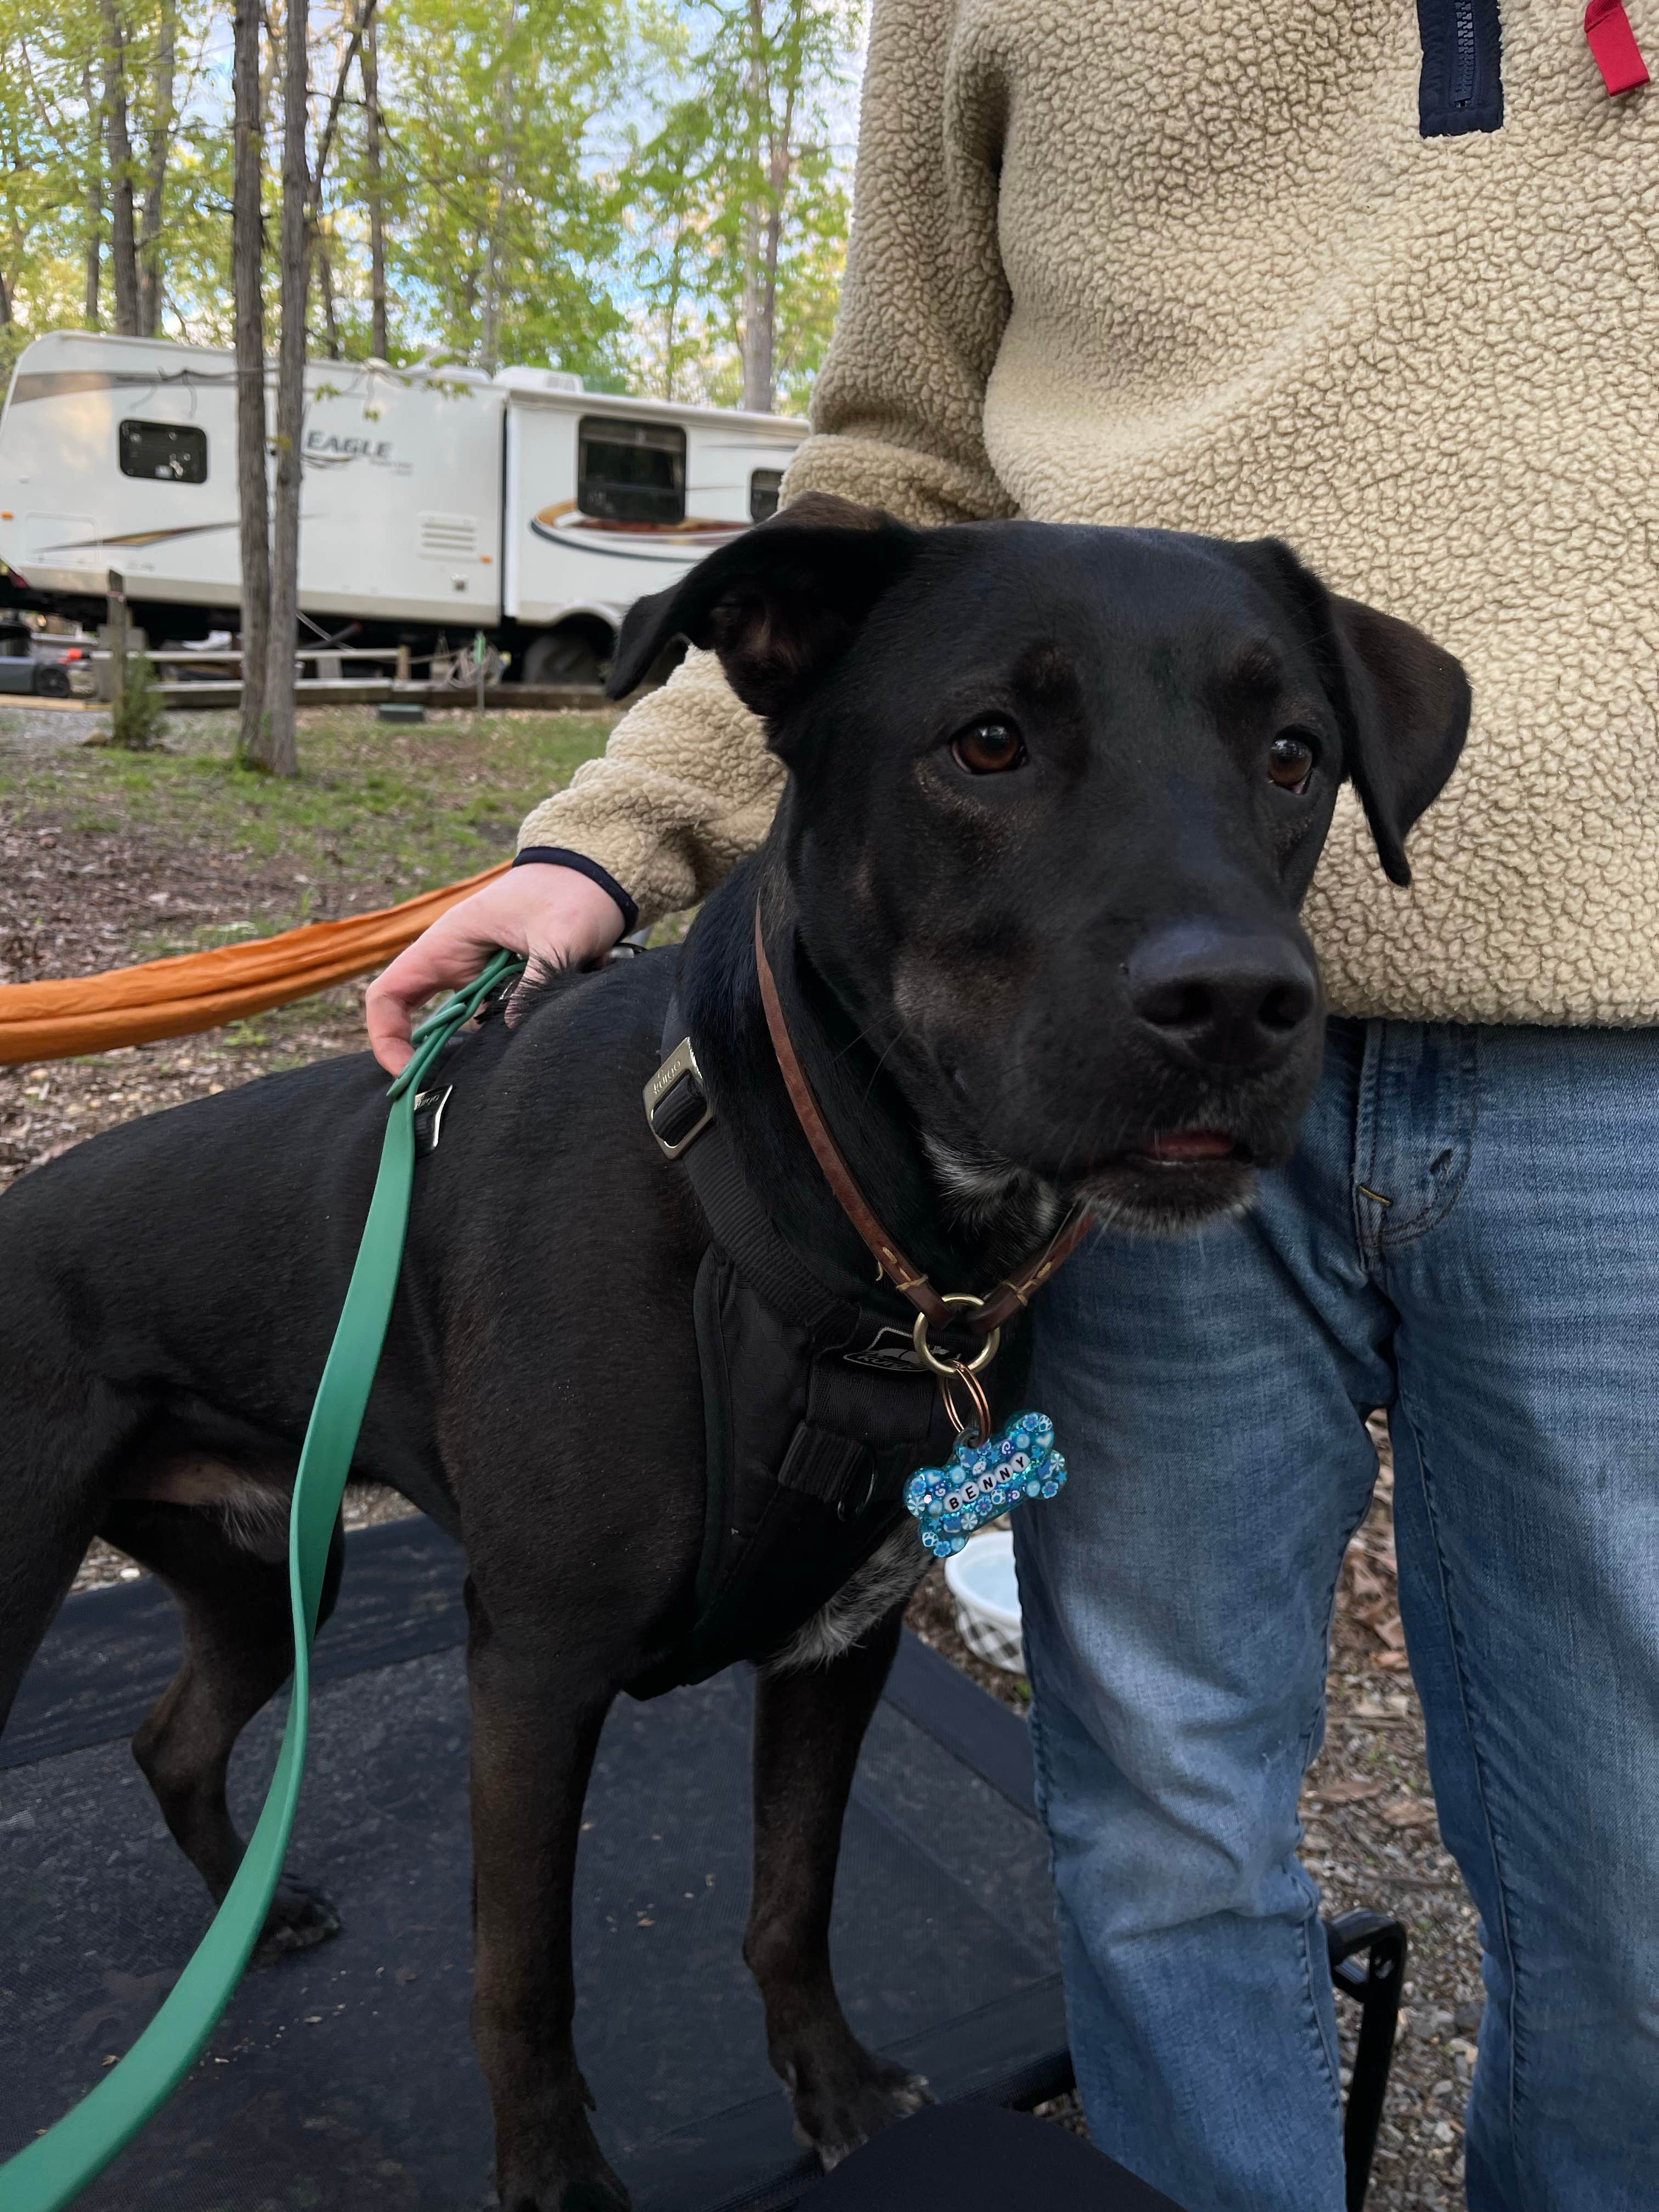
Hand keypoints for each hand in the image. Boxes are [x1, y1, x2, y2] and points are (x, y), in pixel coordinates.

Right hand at [366, 863, 626, 1075]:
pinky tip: (525, 1051)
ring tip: (496, 1074)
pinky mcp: (505, 984)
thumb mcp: (558, 937)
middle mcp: (455, 961)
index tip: (407, 1074)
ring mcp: (479, 975)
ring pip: (459, 1026)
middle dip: (427, 1059)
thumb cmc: (570, 894)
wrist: (595, 874)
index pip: (388, 994)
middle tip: (443, 1096)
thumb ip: (537, 981)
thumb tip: (514, 1027)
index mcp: (446, 943)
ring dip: (472, 1050)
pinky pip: (491, 1020)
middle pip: (417, 1020)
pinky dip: (501, 1039)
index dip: (386, 1038)